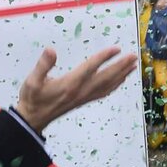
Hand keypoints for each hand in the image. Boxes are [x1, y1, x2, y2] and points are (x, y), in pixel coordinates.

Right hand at [15, 46, 137, 132]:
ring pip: (107, 85)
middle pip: (105, 77)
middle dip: (120, 66)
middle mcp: (80, 91)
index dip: (104, 57)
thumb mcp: (32, 81)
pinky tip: (120, 80)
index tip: (116, 48)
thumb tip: (50, 50)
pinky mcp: (83, 100)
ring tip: (133, 65)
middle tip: (134, 56)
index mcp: (70, 84)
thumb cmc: (32, 98)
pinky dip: (115, 85)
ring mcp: (84, 97)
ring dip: (121, 75)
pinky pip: (103, 92)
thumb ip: (42, 66)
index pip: (90, 67)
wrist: (33, 118)